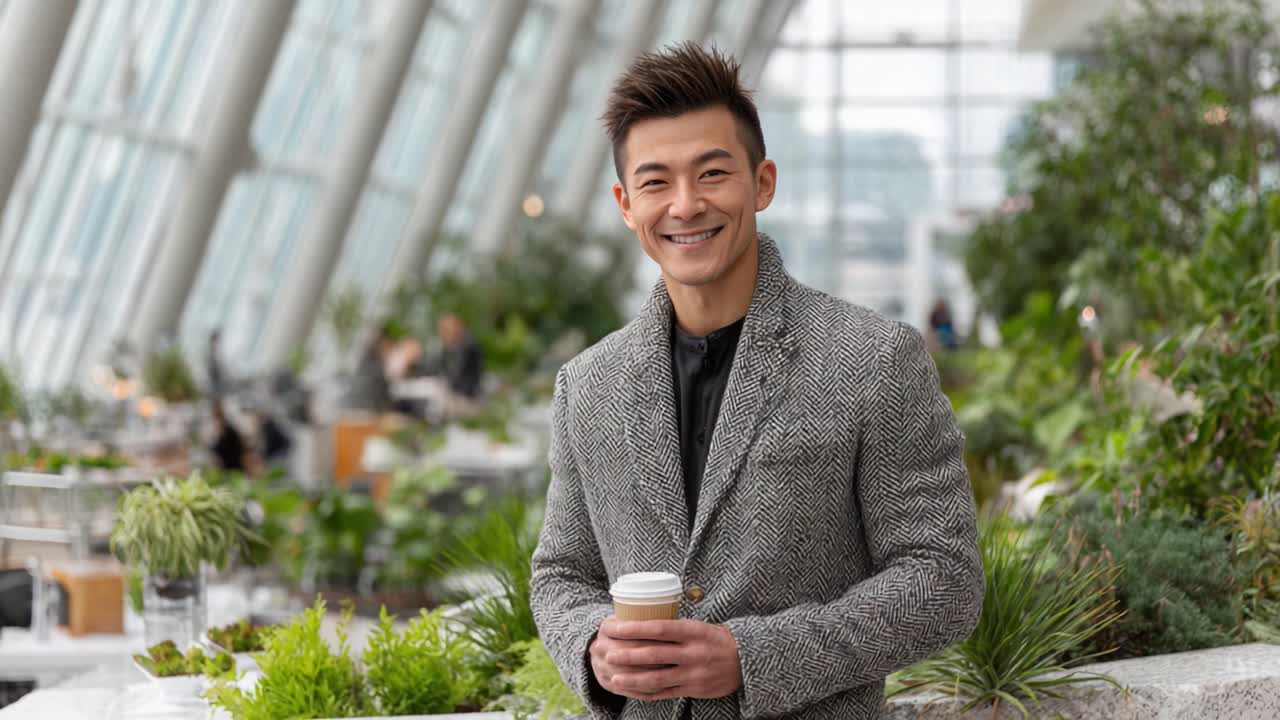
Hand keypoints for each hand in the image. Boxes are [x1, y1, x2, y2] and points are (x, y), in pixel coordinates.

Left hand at [590, 618, 742, 700]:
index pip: (660, 629)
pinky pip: (666, 693)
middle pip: (655, 655)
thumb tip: (642, 622)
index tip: (616, 628)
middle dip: (629, 655)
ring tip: (614, 677)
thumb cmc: (716, 639)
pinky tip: (632, 691)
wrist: (746, 661)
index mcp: (693, 632)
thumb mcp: (699, 626)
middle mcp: (693, 653)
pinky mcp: (694, 689)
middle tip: (609, 654)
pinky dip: (647, 692)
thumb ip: (675, 628)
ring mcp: (693, 673)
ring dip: (633, 679)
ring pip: (658, 678)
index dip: (635, 629)